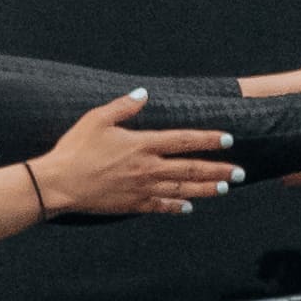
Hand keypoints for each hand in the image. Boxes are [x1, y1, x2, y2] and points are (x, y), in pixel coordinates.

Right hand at [24, 92, 252, 220]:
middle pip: (191, 169)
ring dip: (206, 189)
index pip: (183, 140)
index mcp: (141, 145)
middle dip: (218, 170)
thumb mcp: (96, 119)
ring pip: (182, 190)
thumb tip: (143, 94)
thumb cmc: (75, 149)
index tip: (228, 139)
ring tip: (225, 189)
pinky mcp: (132, 205)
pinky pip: (160, 206)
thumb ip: (123, 106)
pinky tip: (189, 207)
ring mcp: (141, 189)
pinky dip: (176, 207)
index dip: (208, 139)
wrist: (59, 183)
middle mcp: (147, 168)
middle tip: (240, 172)